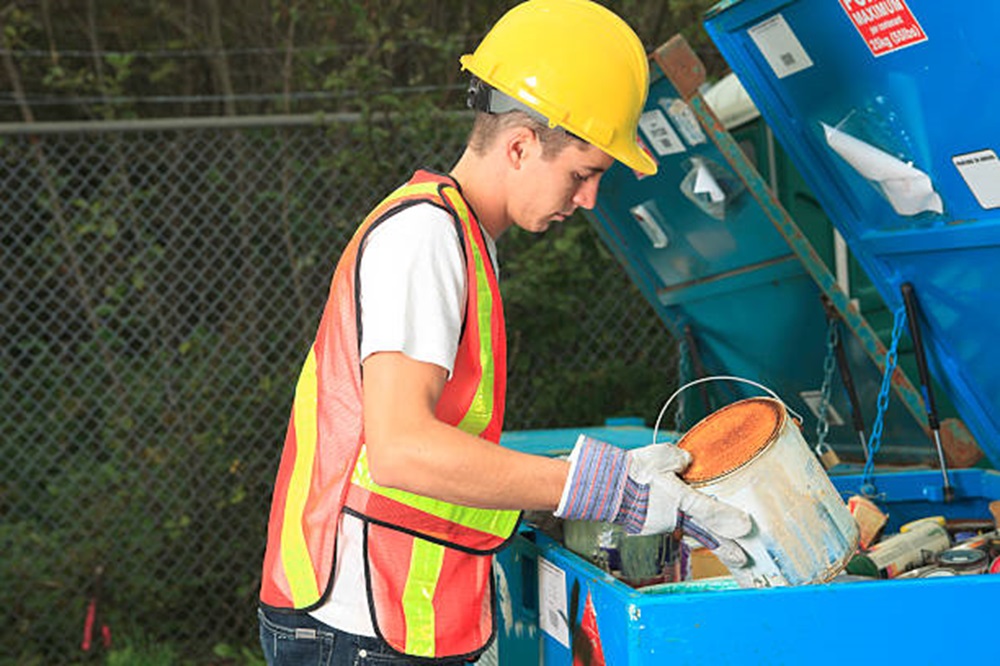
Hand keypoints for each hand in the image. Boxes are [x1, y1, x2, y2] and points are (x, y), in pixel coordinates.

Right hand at [554, 435, 751, 567]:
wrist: (604, 487)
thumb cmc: (633, 470)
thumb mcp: (661, 455)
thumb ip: (680, 458)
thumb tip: (688, 461)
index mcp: (679, 498)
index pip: (710, 511)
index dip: (728, 520)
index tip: (746, 527)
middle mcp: (673, 516)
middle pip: (704, 533)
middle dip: (725, 546)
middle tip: (742, 558)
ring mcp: (661, 524)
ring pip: (689, 532)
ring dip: (706, 540)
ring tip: (724, 549)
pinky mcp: (649, 526)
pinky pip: (672, 527)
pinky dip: (682, 529)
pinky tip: (687, 529)